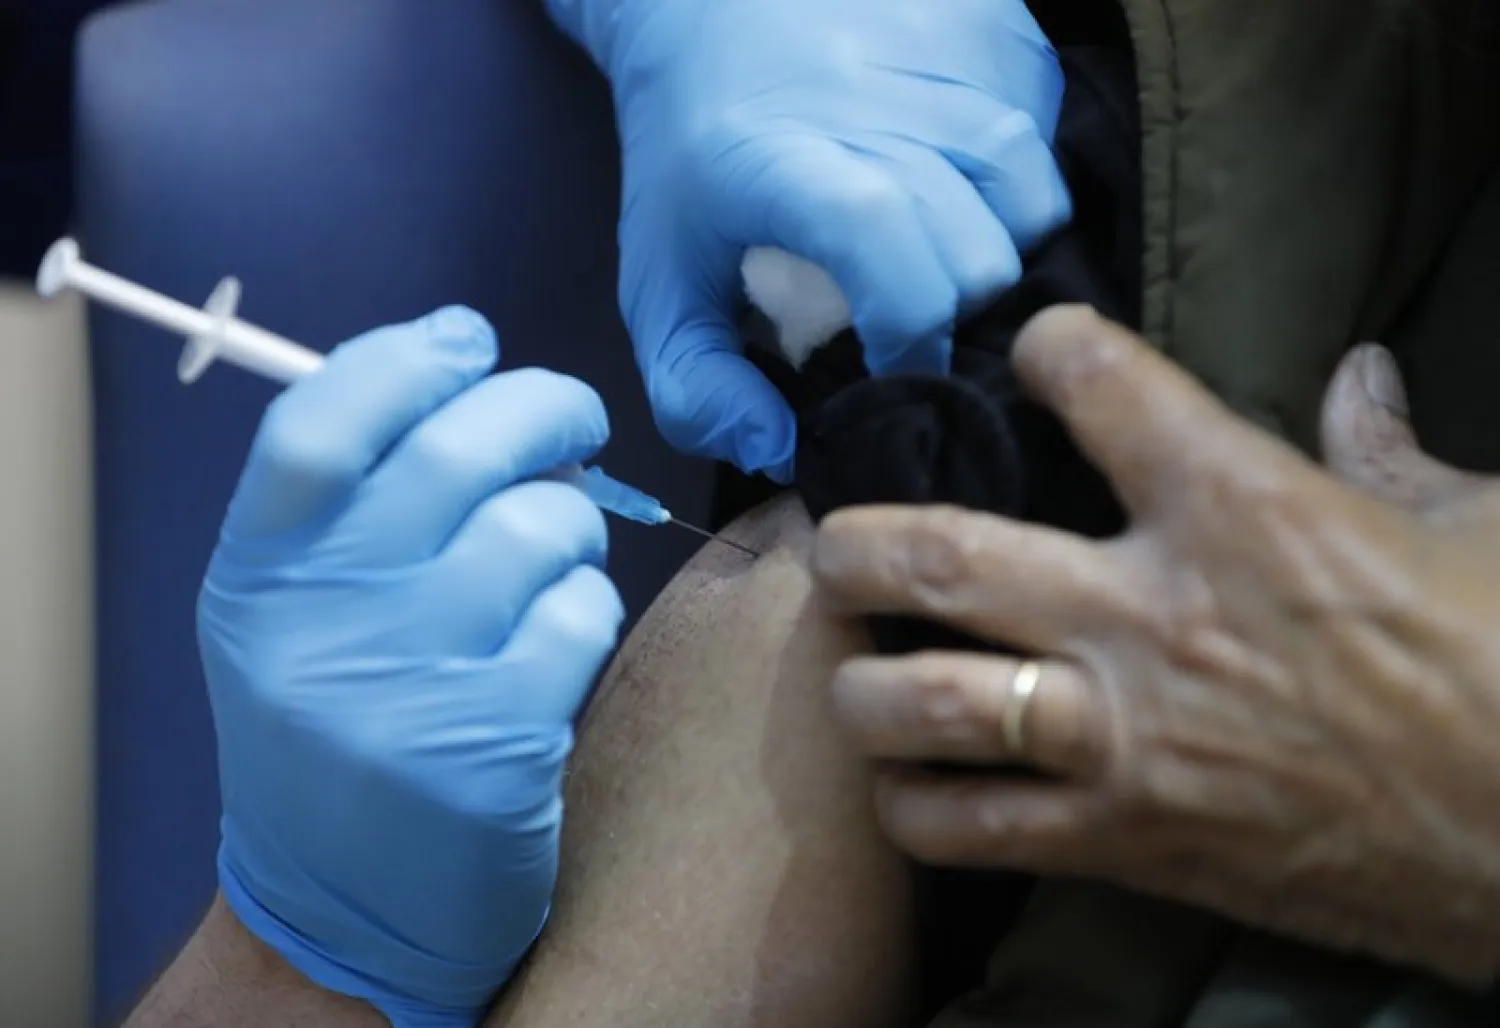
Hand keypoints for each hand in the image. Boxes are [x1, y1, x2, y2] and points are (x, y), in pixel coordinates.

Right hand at [200, 308, 625, 1025]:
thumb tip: (473, 378)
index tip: (467, 340)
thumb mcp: (294, 617)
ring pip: (540, 527)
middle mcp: (321, 624)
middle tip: (573, 420)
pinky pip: (581, 616)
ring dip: (572, 524)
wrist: (342, 910)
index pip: (320, 422)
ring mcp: (407, 690)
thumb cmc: (333, 731)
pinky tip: (560, 639)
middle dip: (543, 407)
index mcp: (258, 577)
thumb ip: (355, 505)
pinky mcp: (493, 750)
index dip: (405, 358)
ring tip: (555, 556)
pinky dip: (588, 608)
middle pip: (457, 451)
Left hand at [548, 0, 1071, 480]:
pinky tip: (961, 187)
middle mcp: (882, 106)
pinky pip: (1048, 138)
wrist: (707, 3)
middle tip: (906, 315)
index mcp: (792, 164)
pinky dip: (1018, 185)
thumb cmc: (690, 157)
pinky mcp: (995, 35)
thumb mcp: (658, 281)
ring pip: (1035, 200)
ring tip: (939, 253)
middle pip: (983, 255)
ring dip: (999, 248)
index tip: (887, 366)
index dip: (911, 336)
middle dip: (953, 312)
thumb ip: (695, 388)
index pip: (899, 262)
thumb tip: (779, 449)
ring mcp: (948, 62)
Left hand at [811, 306, 1499, 981]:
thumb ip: (1385, 451)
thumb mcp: (1477, 530)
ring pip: (924, 702)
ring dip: (860, 685)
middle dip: (859, 540)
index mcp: (1245, 509)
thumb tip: (1361, 375)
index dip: (1051, 349)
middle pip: (944, 555)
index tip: (1036, 352)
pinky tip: (911, 789)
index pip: (1098, 384)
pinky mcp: (1127, 841)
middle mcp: (1155, 615)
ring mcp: (1128, 737)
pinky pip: (971, 829)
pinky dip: (917, 811)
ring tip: (851, 670)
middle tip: (836, 541)